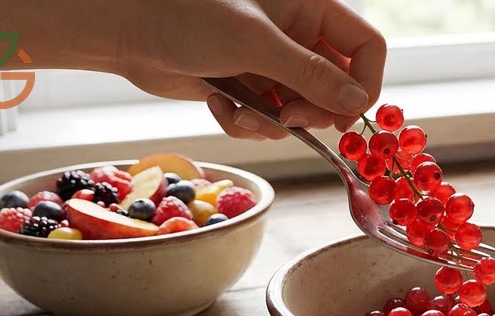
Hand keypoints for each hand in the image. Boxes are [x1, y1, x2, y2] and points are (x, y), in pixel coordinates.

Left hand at [118, 0, 385, 139]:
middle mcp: (298, 36)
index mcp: (311, 7)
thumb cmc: (187, 16)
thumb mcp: (256, 43)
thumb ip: (311, 74)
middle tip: (288, 120)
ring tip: (239, 112)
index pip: (367, 47)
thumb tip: (357, 102)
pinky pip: (269, 121)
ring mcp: (273, 64)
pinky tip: (220, 105)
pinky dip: (247, 123)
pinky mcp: (248, 88)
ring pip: (302, 111)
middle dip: (312, 111)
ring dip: (273, 124)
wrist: (127, 30)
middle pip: (338, 87)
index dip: (364, 84)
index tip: (346, 116)